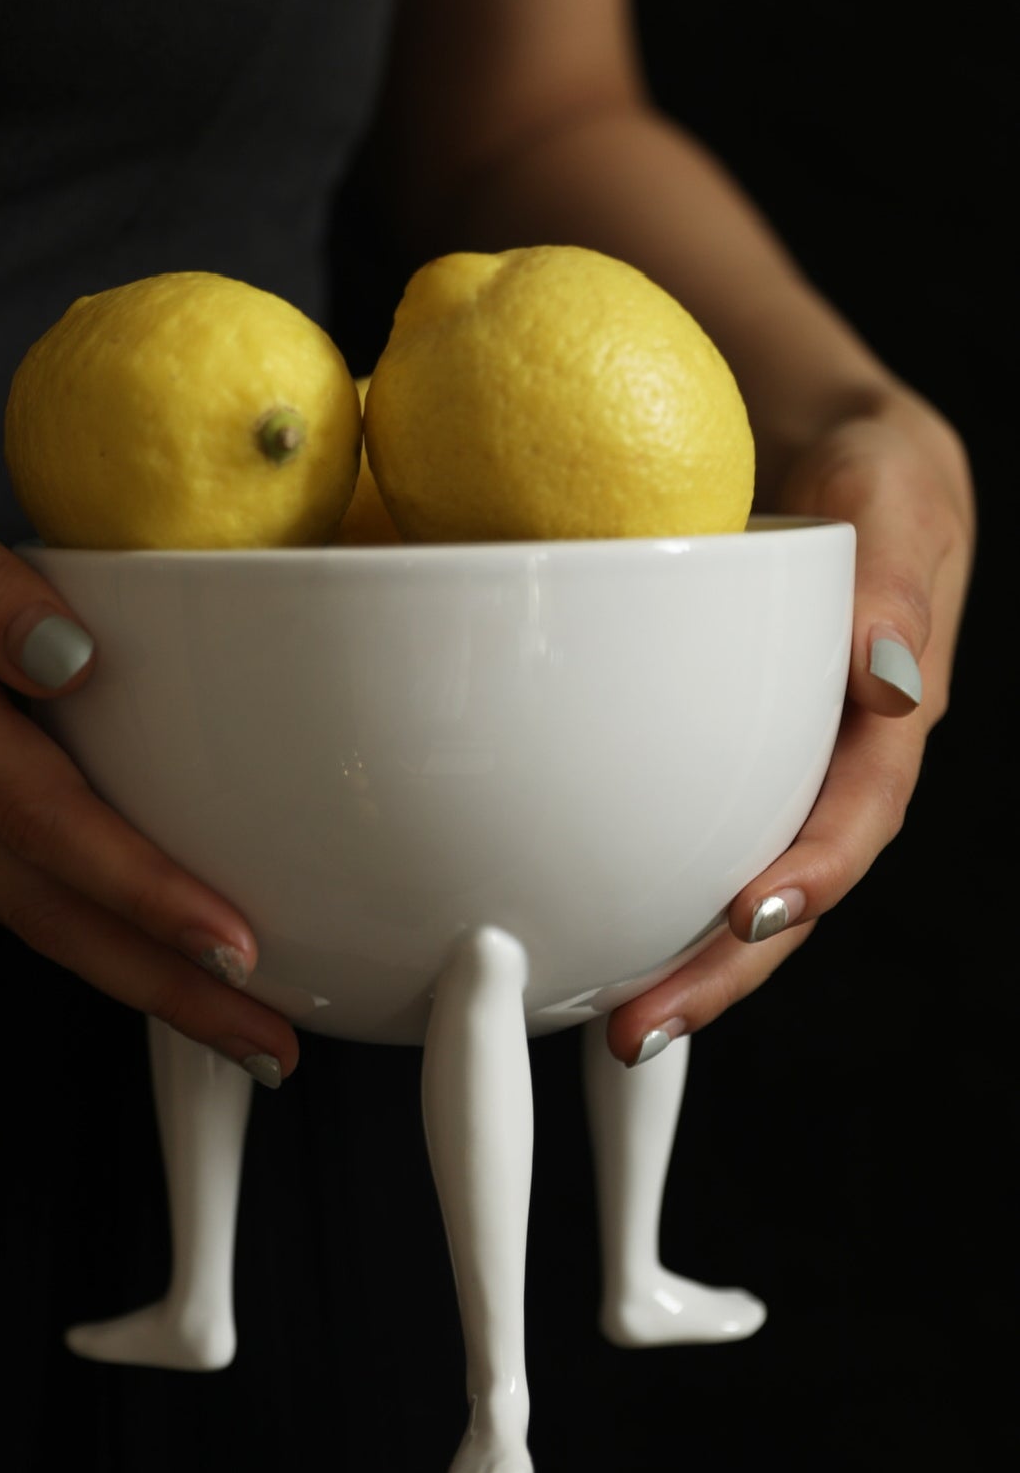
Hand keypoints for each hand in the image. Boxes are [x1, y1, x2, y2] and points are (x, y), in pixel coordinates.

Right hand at [0, 391, 297, 1080]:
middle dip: (154, 980)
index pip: (40, 816)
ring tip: (213, 1008)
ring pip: (6, 899)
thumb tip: (72, 660)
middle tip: (268, 1044)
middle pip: (35, 899)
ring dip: (113, 964)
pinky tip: (108, 924)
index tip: (233, 948)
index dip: (140, 890)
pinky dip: (54, 915)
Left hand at [605, 385, 973, 1065]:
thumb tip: (887, 688)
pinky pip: (680, 834)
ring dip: (675, 960)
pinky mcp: (719, 758)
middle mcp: (831, 764)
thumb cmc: (872, 469)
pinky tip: (579, 929)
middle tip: (639, 1027)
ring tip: (604, 1020)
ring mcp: (775, 770)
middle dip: (722, 971)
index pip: (856, 814)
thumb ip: (895, 583)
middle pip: (788, 892)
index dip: (810, 875)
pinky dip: (638, 888)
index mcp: (886, 719)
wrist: (831, 445)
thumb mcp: (892, 489)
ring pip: (727, 884)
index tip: (747, 921)